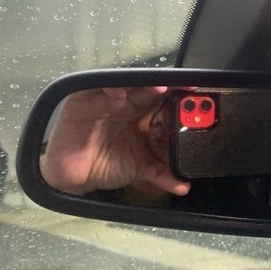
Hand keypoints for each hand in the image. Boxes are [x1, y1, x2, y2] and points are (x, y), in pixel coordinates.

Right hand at [40, 87, 189, 196]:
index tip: (195, 94)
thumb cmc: (105, 165)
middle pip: (147, 87)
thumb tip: (183, 186)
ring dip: (141, 84)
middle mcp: (124, 103)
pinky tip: (120, 95)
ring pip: (125, 84)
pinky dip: (107, 88)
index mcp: (139, 114)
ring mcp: (104, 99)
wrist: (75, 177)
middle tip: (183, 86)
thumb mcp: (140, 169)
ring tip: (159, 87)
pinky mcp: (82, 100)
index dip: (178, 95)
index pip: (162, 99)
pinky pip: (94, 88)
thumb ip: (163, 174)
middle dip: (166, 86)